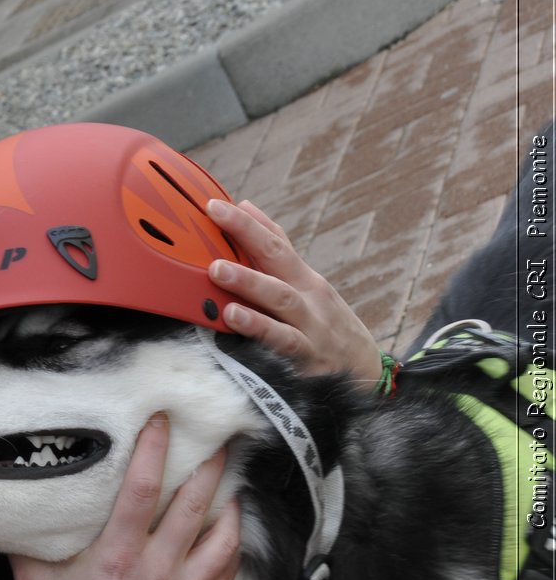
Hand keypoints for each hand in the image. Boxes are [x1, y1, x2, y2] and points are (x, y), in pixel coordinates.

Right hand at [9, 415, 239, 579]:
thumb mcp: (31, 572)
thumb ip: (30, 528)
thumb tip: (18, 488)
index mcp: (115, 556)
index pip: (143, 489)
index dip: (155, 450)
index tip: (162, 420)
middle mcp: (156, 570)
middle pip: (194, 505)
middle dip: (208, 464)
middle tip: (216, 434)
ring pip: (223, 536)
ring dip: (229, 500)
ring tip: (229, 474)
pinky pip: (228, 569)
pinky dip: (233, 542)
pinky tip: (231, 524)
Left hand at [205, 198, 382, 381]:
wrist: (366, 375)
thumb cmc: (324, 325)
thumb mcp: (306, 289)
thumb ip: (276, 252)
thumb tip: (246, 207)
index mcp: (304, 280)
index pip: (274, 243)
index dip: (246, 223)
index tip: (214, 204)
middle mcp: (309, 298)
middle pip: (278, 261)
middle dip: (246, 238)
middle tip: (215, 218)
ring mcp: (311, 327)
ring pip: (280, 300)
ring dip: (248, 283)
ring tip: (217, 270)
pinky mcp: (308, 359)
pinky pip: (282, 341)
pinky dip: (259, 329)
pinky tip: (233, 319)